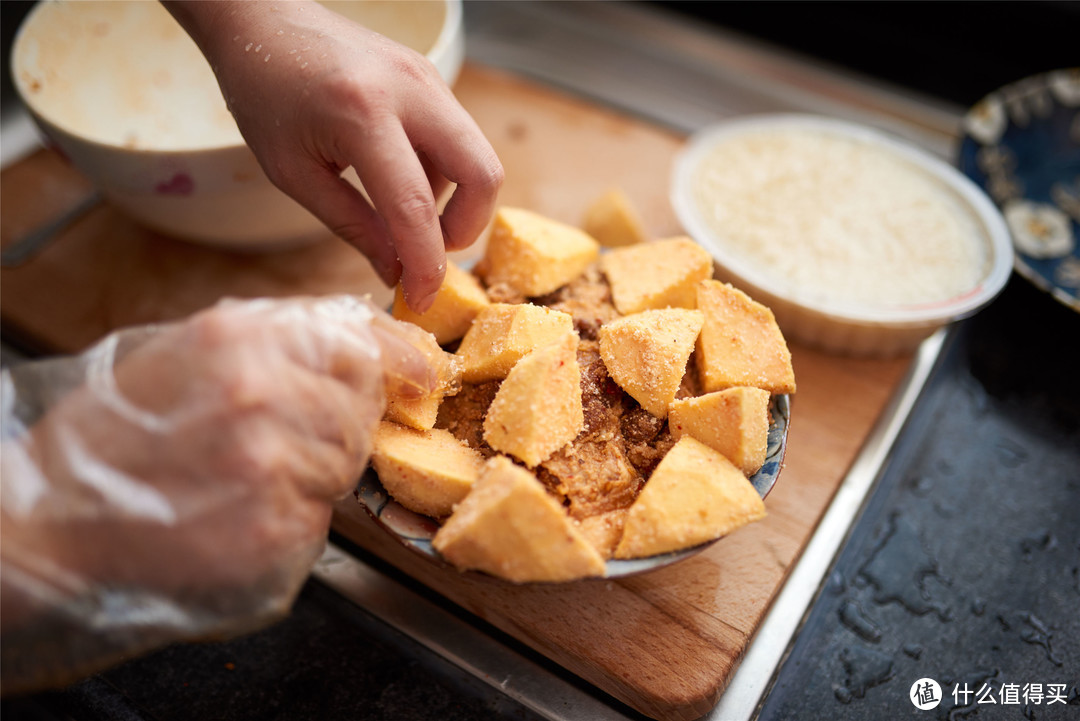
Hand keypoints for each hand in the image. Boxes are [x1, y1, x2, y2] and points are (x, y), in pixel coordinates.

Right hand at [0, 296, 456, 690]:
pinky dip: (292, 519)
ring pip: (346, 466)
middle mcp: (264, 392)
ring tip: (243, 479)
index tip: (424, 373)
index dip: (399, 359)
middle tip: (278, 441)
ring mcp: (274, 463)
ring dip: (314, 475)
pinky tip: (237, 512)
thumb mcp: (184, 355)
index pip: (359, 342)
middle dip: (339, 426)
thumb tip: (359, 339)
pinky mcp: (276, 528)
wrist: (54, 523)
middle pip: (361, 409)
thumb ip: (272, 340)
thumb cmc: (118, 438)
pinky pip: (320, 519)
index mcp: (240, 338)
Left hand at [166, 1, 504, 311]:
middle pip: (482, 174)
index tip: (423, 298)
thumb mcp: (294, 173)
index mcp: (361, 113)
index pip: (414, 206)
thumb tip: (396, 273)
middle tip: (429, 252)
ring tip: (401, 213)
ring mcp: (428, 78)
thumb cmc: (265, 93)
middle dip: (466, 228)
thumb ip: (351, 225)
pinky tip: (399, 178)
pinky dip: (441, 173)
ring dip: (453, 201)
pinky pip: (457, 138)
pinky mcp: (432, 77)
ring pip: (476, 157)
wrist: (263, 16)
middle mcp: (409, 90)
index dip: (425, 263)